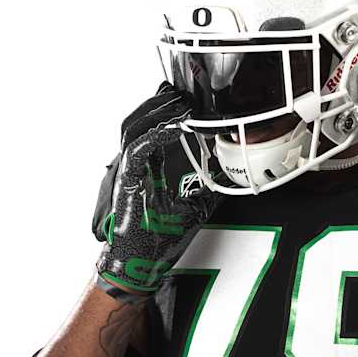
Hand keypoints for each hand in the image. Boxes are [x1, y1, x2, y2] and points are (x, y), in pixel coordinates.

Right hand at [95, 82, 221, 292]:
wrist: (138, 266)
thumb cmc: (157, 241)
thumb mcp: (193, 207)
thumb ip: (207, 187)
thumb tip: (230, 174)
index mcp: (143, 168)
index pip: (148, 128)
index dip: (163, 108)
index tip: (183, 95)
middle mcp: (131, 167)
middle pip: (136, 120)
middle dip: (158, 102)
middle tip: (182, 90)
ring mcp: (127, 173)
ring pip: (132, 128)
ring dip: (156, 111)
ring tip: (179, 102)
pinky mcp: (128, 181)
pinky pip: (138, 149)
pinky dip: (156, 134)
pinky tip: (176, 125)